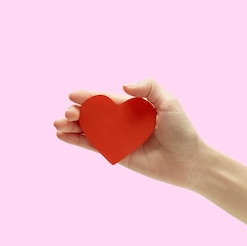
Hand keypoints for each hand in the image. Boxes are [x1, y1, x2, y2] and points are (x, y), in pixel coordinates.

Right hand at [54, 79, 205, 188]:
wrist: (189, 160)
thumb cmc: (181, 130)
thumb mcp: (169, 102)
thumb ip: (149, 87)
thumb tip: (123, 85)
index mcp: (131, 105)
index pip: (105, 98)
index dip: (88, 96)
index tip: (73, 95)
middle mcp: (121, 120)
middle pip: (92, 113)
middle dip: (77, 111)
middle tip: (69, 114)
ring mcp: (117, 137)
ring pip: (88, 129)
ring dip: (71, 126)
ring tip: (58, 124)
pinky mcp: (116, 154)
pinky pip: (93, 146)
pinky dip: (77, 141)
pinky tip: (62, 136)